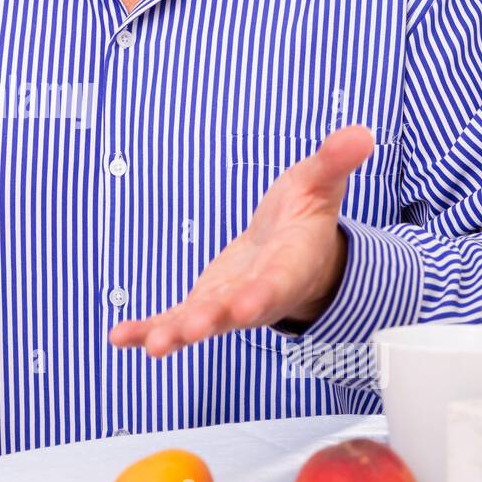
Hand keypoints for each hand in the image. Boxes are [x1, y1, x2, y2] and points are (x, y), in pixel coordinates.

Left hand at [110, 124, 374, 357]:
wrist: (293, 254)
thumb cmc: (306, 219)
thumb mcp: (320, 183)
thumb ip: (333, 162)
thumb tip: (360, 134)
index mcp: (289, 265)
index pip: (277, 281)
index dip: (263, 293)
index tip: (248, 304)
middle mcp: (258, 294)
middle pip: (236, 311)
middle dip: (213, 319)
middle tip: (191, 331)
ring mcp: (228, 304)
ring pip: (202, 322)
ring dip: (176, 333)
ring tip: (154, 346)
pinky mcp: (203, 305)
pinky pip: (173, 320)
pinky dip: (147, 329)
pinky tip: (121, 337)